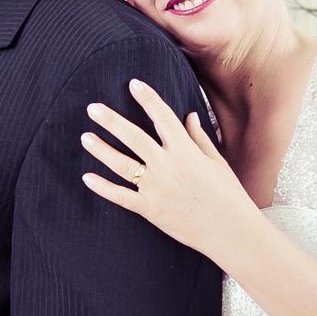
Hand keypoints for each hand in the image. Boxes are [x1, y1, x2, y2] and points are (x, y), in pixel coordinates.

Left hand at [81, 78, 255, 257]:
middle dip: (112, 121)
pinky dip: (103, 187)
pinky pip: (122, 197)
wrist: (231, 231)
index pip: (163, 118)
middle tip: (92, 108)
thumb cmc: (228, 196)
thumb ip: (199, 138)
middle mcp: (168, 166)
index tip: (134, 84)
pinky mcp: (151, 209)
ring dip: (102, 150)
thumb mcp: (217, 162)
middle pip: (134, 137)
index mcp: (186, 151)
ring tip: (85, 137)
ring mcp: (157, 188)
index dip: (148, 99)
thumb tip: (189, 116)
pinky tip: (87, 177)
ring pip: (123, 164)